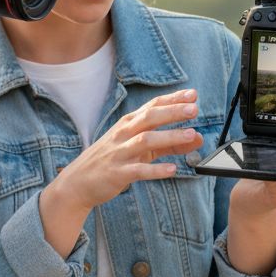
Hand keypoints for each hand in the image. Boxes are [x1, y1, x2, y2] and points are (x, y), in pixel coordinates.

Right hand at [49, 88, 202, 212]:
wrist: (78, 181)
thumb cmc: (112, 160)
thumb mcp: (139, 148)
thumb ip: (168, 143)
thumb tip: (197, 137)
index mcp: (128, 124)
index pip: (152, 106)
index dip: (172, 99)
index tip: (193, 94)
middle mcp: (124, 134)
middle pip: (149, 118)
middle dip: (172, 112)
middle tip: (194, 109)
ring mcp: (120, 153)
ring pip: (146, 140)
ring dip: (169, 136)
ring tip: (191, 134)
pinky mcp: (118, 173)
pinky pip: (138, 170)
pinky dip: (156, 170)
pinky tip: (172, 170)